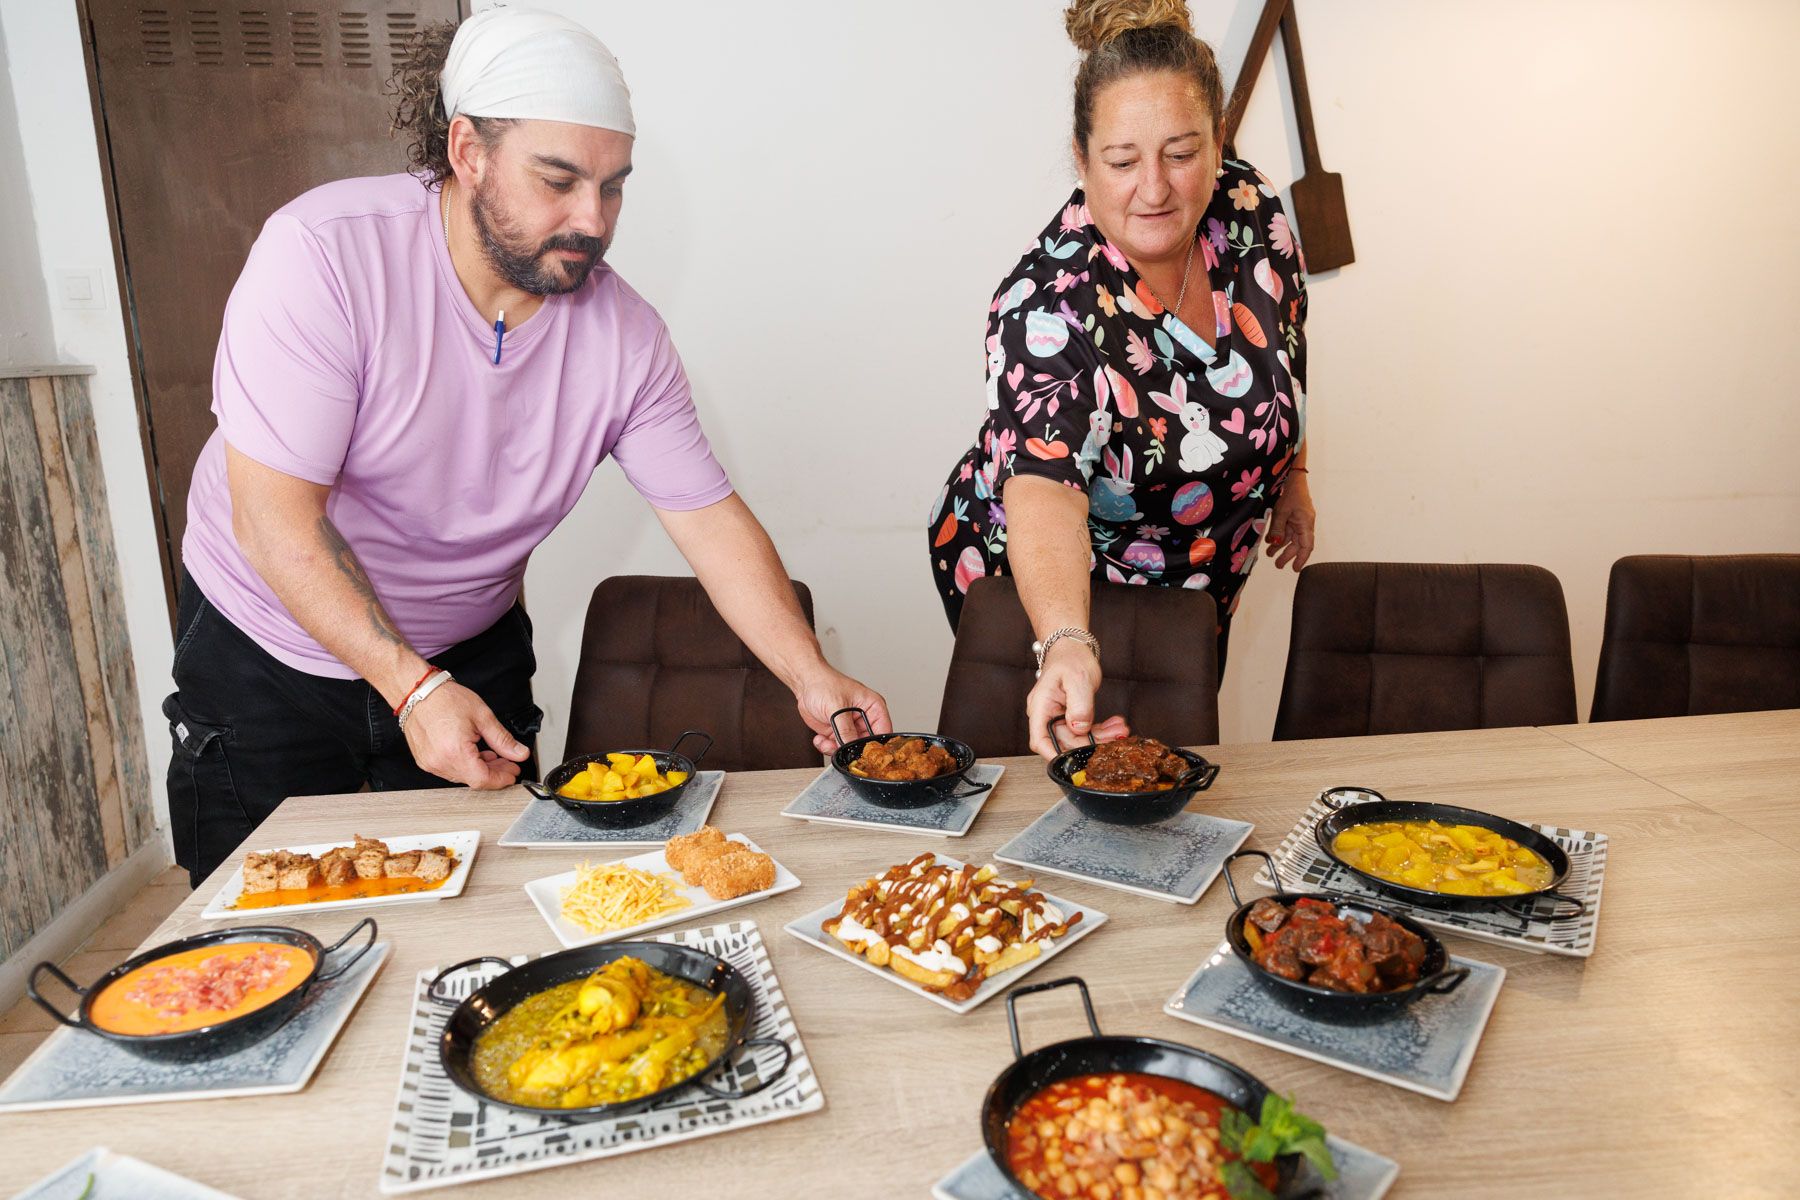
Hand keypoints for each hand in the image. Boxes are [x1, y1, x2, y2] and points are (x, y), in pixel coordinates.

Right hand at [401, 680, 529, 787]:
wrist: (419, 692)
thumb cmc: (446, 699)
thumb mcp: (483, 717)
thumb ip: (503, 740)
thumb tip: (520, 753)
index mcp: (455, 752)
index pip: (483, 779)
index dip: (501, 779)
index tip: (513, 772)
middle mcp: (439, 762)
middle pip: (473, 779)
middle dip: (495, 773)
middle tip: (509, 762)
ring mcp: (430, 763)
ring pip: (462, 776)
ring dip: (480, 769)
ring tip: (493, 754)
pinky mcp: (425, 761)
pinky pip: (450, 770)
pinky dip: (466, 765)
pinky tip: (475, 753)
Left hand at [794, 668, 892, 755]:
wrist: (806, 683)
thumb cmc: (824, 683)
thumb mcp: (837, 708)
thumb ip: (845, 730)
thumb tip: (851, 747)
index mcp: (873, 707)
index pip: (883, 732)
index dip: (876, 746)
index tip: (862, 753)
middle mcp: (864, 718)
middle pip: (866, 745)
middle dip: (851, 749)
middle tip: (839, 747)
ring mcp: (850, 727)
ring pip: (850, 749)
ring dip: (836, 749)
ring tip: (826, 741)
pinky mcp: (837, 732)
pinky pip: (836, 748)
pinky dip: (827, 746)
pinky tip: (821, 738)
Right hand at [1026, 639, 1128, 759]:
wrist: (1072, 649)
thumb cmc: (1070, 658)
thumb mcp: (1078, 679)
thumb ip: (1079, 704)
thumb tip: (1079, 727)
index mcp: (1041, 707)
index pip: (1040, 740)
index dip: (1054, 756)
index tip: (1072, 764)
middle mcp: (1047, 715)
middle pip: (1065, 741)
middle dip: (1090, 743)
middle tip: (1115, 737)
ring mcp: (1059, 717)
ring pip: (1078, 738)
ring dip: (1100, 737)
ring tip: (1120, 730)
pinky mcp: (1071, 716)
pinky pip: (1085, 730)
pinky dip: (1101, 730)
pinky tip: (1114, 726)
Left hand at [1265, 470, 1316, 570]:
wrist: (1292, 478)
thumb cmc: (1290, 493)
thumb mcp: (1281, 512)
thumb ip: (1278, 529)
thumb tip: (1274, 544)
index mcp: (1306, 524)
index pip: (1307, 546)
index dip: (1301, 558)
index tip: (1295, 569)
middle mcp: (1304, 524)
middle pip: (1297, 544)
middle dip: (1288, 555)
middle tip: (1277, 565)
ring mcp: (1298, 520)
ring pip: (1291, 538)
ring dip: (1281, 546)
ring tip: (1270, 554)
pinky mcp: (1292, 516)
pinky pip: (1287, 530)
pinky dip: (1279, 536)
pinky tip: (1270, 542)